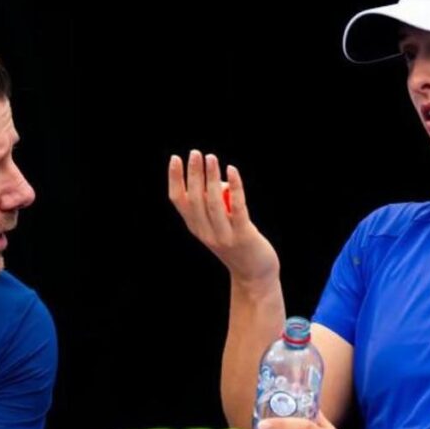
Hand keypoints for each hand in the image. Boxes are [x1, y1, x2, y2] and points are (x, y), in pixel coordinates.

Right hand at [168, 150, 278, 283]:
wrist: (254, 275)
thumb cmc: (238, 245)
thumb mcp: (219, 226)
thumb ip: (214, 206)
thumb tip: (216, 180)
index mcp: (196, 228)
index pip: (179, 201)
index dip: (175, 179)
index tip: (175, 159)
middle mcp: (206, 232)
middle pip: (195, 199)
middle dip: (194, 174)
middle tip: (195, 153)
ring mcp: (224, 235)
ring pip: (213, 202)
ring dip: (211, 178)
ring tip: (211, 158)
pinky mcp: (243, 235)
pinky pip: (237, 208)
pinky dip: (234, 187)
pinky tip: (232, 171)